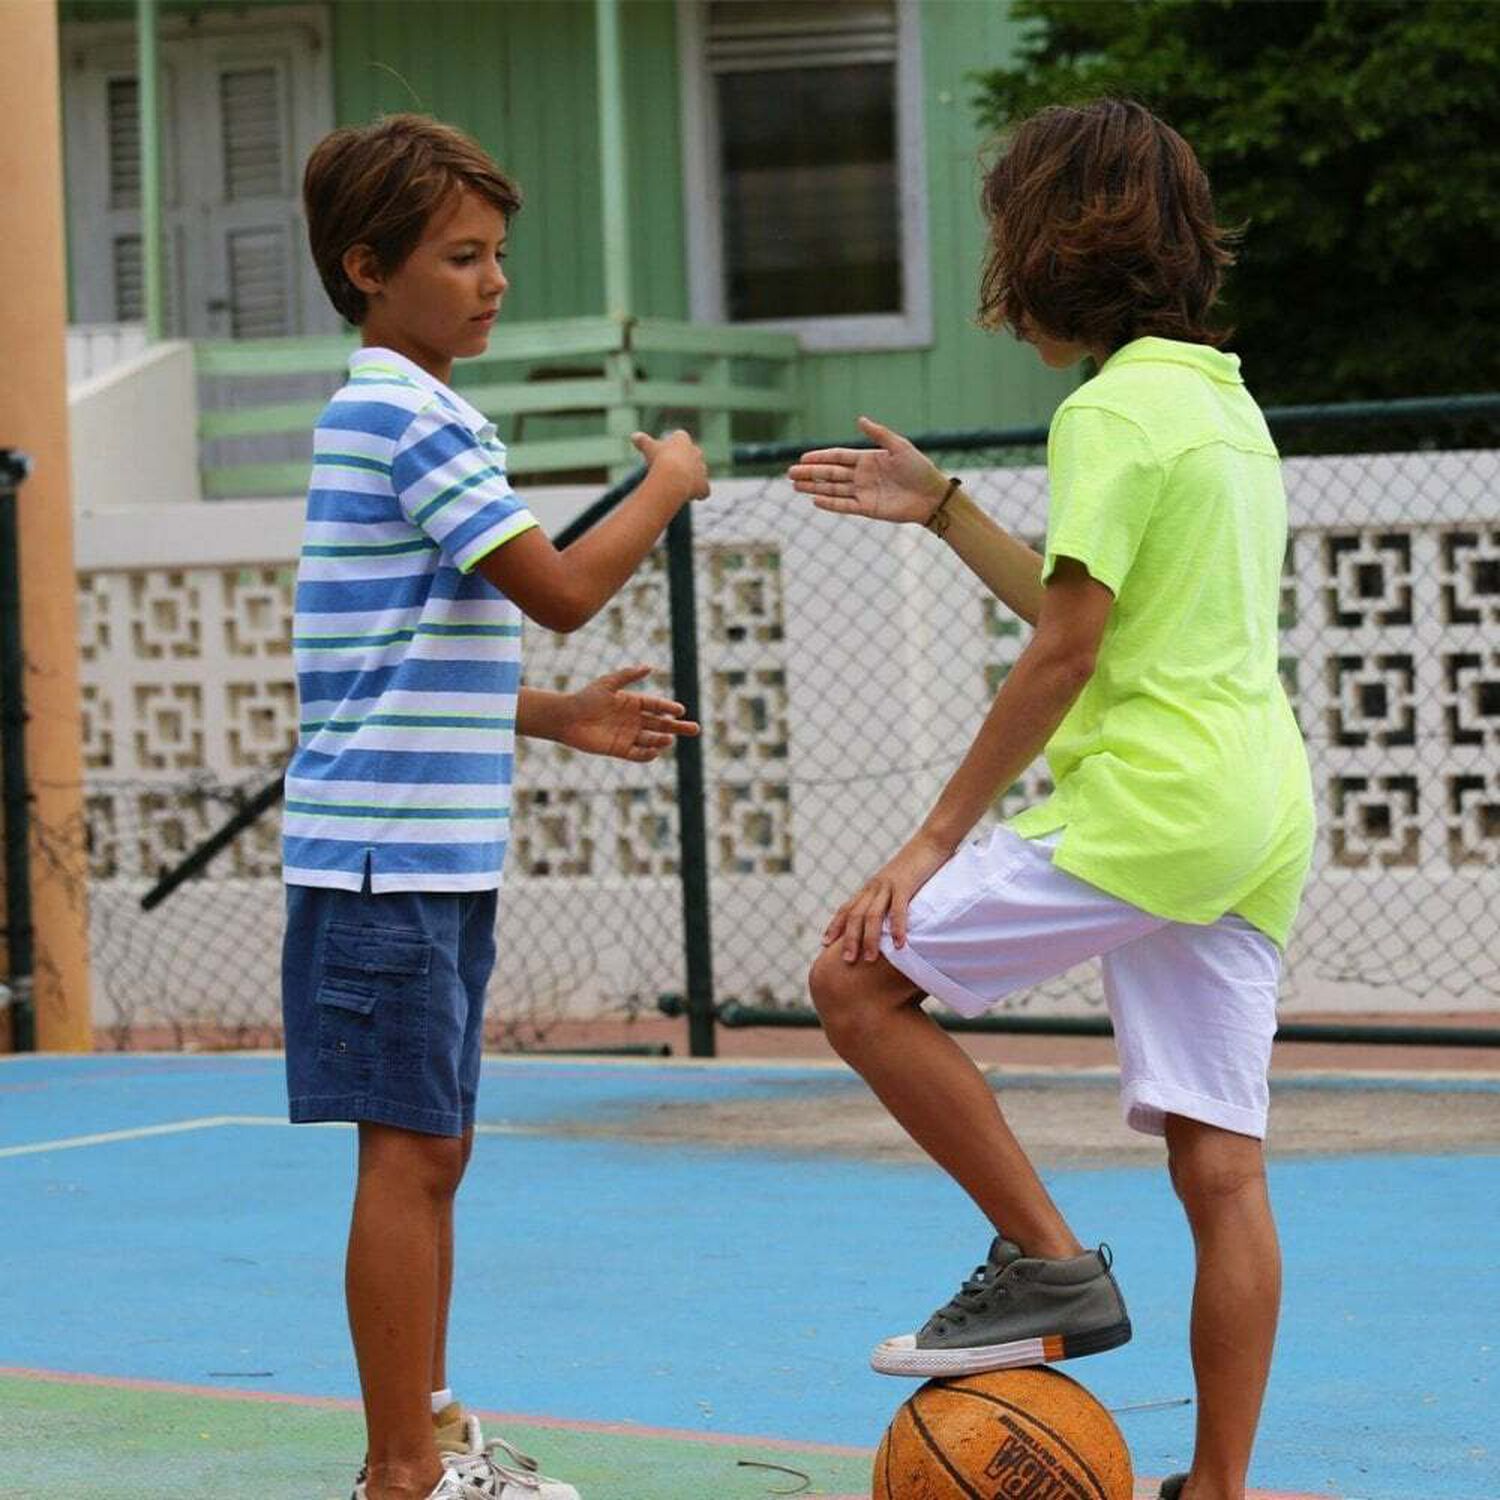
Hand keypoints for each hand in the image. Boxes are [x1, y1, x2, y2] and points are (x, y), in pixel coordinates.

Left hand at [558, 666, 698, 760]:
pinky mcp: (619, 749)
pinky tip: (655, 751)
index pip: (657, 705)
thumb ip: (628, 676)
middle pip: (661, 724)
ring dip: (662, 740)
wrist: (566, 718)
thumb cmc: (586, 698)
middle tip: (695, 729)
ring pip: (652, 739)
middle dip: (678, 727)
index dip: (669, 708)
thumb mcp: (607, 684)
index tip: (680, 710)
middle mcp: (633, 720)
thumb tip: (650, 667)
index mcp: (633, 703)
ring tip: (668, 739)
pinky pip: (638, 754)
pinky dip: (647, 755)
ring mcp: (628, 735)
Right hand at [632, 429, 709, 502]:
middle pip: (691, 456)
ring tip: (677, 485)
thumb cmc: (660, 460)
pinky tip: (688, 497)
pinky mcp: (704, 485)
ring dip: (690, 479)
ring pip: (698, 473)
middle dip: (683, 463)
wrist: (673, 477)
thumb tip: (634, 436)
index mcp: (683, 439)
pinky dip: (698, 494)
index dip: (671, 448)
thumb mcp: (648, 448)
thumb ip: (643, 441)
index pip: (679, 439)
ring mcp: (702, 469)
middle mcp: (696, 452)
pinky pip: (703, 491)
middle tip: (669, 471)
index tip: (663, 455)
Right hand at [788, 416, 948, 524]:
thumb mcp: (900, 446)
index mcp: (867, 459)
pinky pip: (844, 505)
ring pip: (832, 489)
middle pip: (830, 474)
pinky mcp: (867, 508)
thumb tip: (860, 419)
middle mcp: (862, 476)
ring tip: (795, 486)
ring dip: (813, 487)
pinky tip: (814, 500)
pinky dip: (830, 503)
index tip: (802, 458)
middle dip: (810, 473)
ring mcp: (863, 493)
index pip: (837, 457)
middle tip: (789, 473)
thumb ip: (878, 434)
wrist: (932, 496)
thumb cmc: (919, 468)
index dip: (820, 457)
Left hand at [824, 830, 954, 962]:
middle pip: (855, 915)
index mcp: (870, 888)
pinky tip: (898, 944)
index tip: (824, 943)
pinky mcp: (906, 884)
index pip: (847, 908)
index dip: (835, 925)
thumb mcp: (896, 883)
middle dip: (849, 939)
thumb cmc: (915, 865)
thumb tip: (884, 919)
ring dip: (870, 938)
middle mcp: (875, 887)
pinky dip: (896, 927)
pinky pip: (898, 908)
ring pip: (873, 915)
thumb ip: (887, 899)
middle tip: (847, 961)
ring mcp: (889, 885)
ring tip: (869, 959)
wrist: (930, 841)